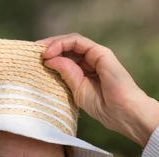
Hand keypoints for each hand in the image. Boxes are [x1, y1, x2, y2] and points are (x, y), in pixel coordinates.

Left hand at [37, 33, 158, 146]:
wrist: (125, 113)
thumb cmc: (107, 109)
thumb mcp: (78, 91)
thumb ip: (66, 74)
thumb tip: (49, 59)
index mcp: (87, 74)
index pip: (66, 60)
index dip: (51, 59)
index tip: (36, 63)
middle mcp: (92, 63)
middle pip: (67, 49)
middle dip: (49, 49)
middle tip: (33, 54)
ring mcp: (97, 57)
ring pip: (71, 43)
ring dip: (53, 44)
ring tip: (40, 52)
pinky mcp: (101, 53)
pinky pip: (78, 41)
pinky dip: (62, 43)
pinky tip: (50, 52)